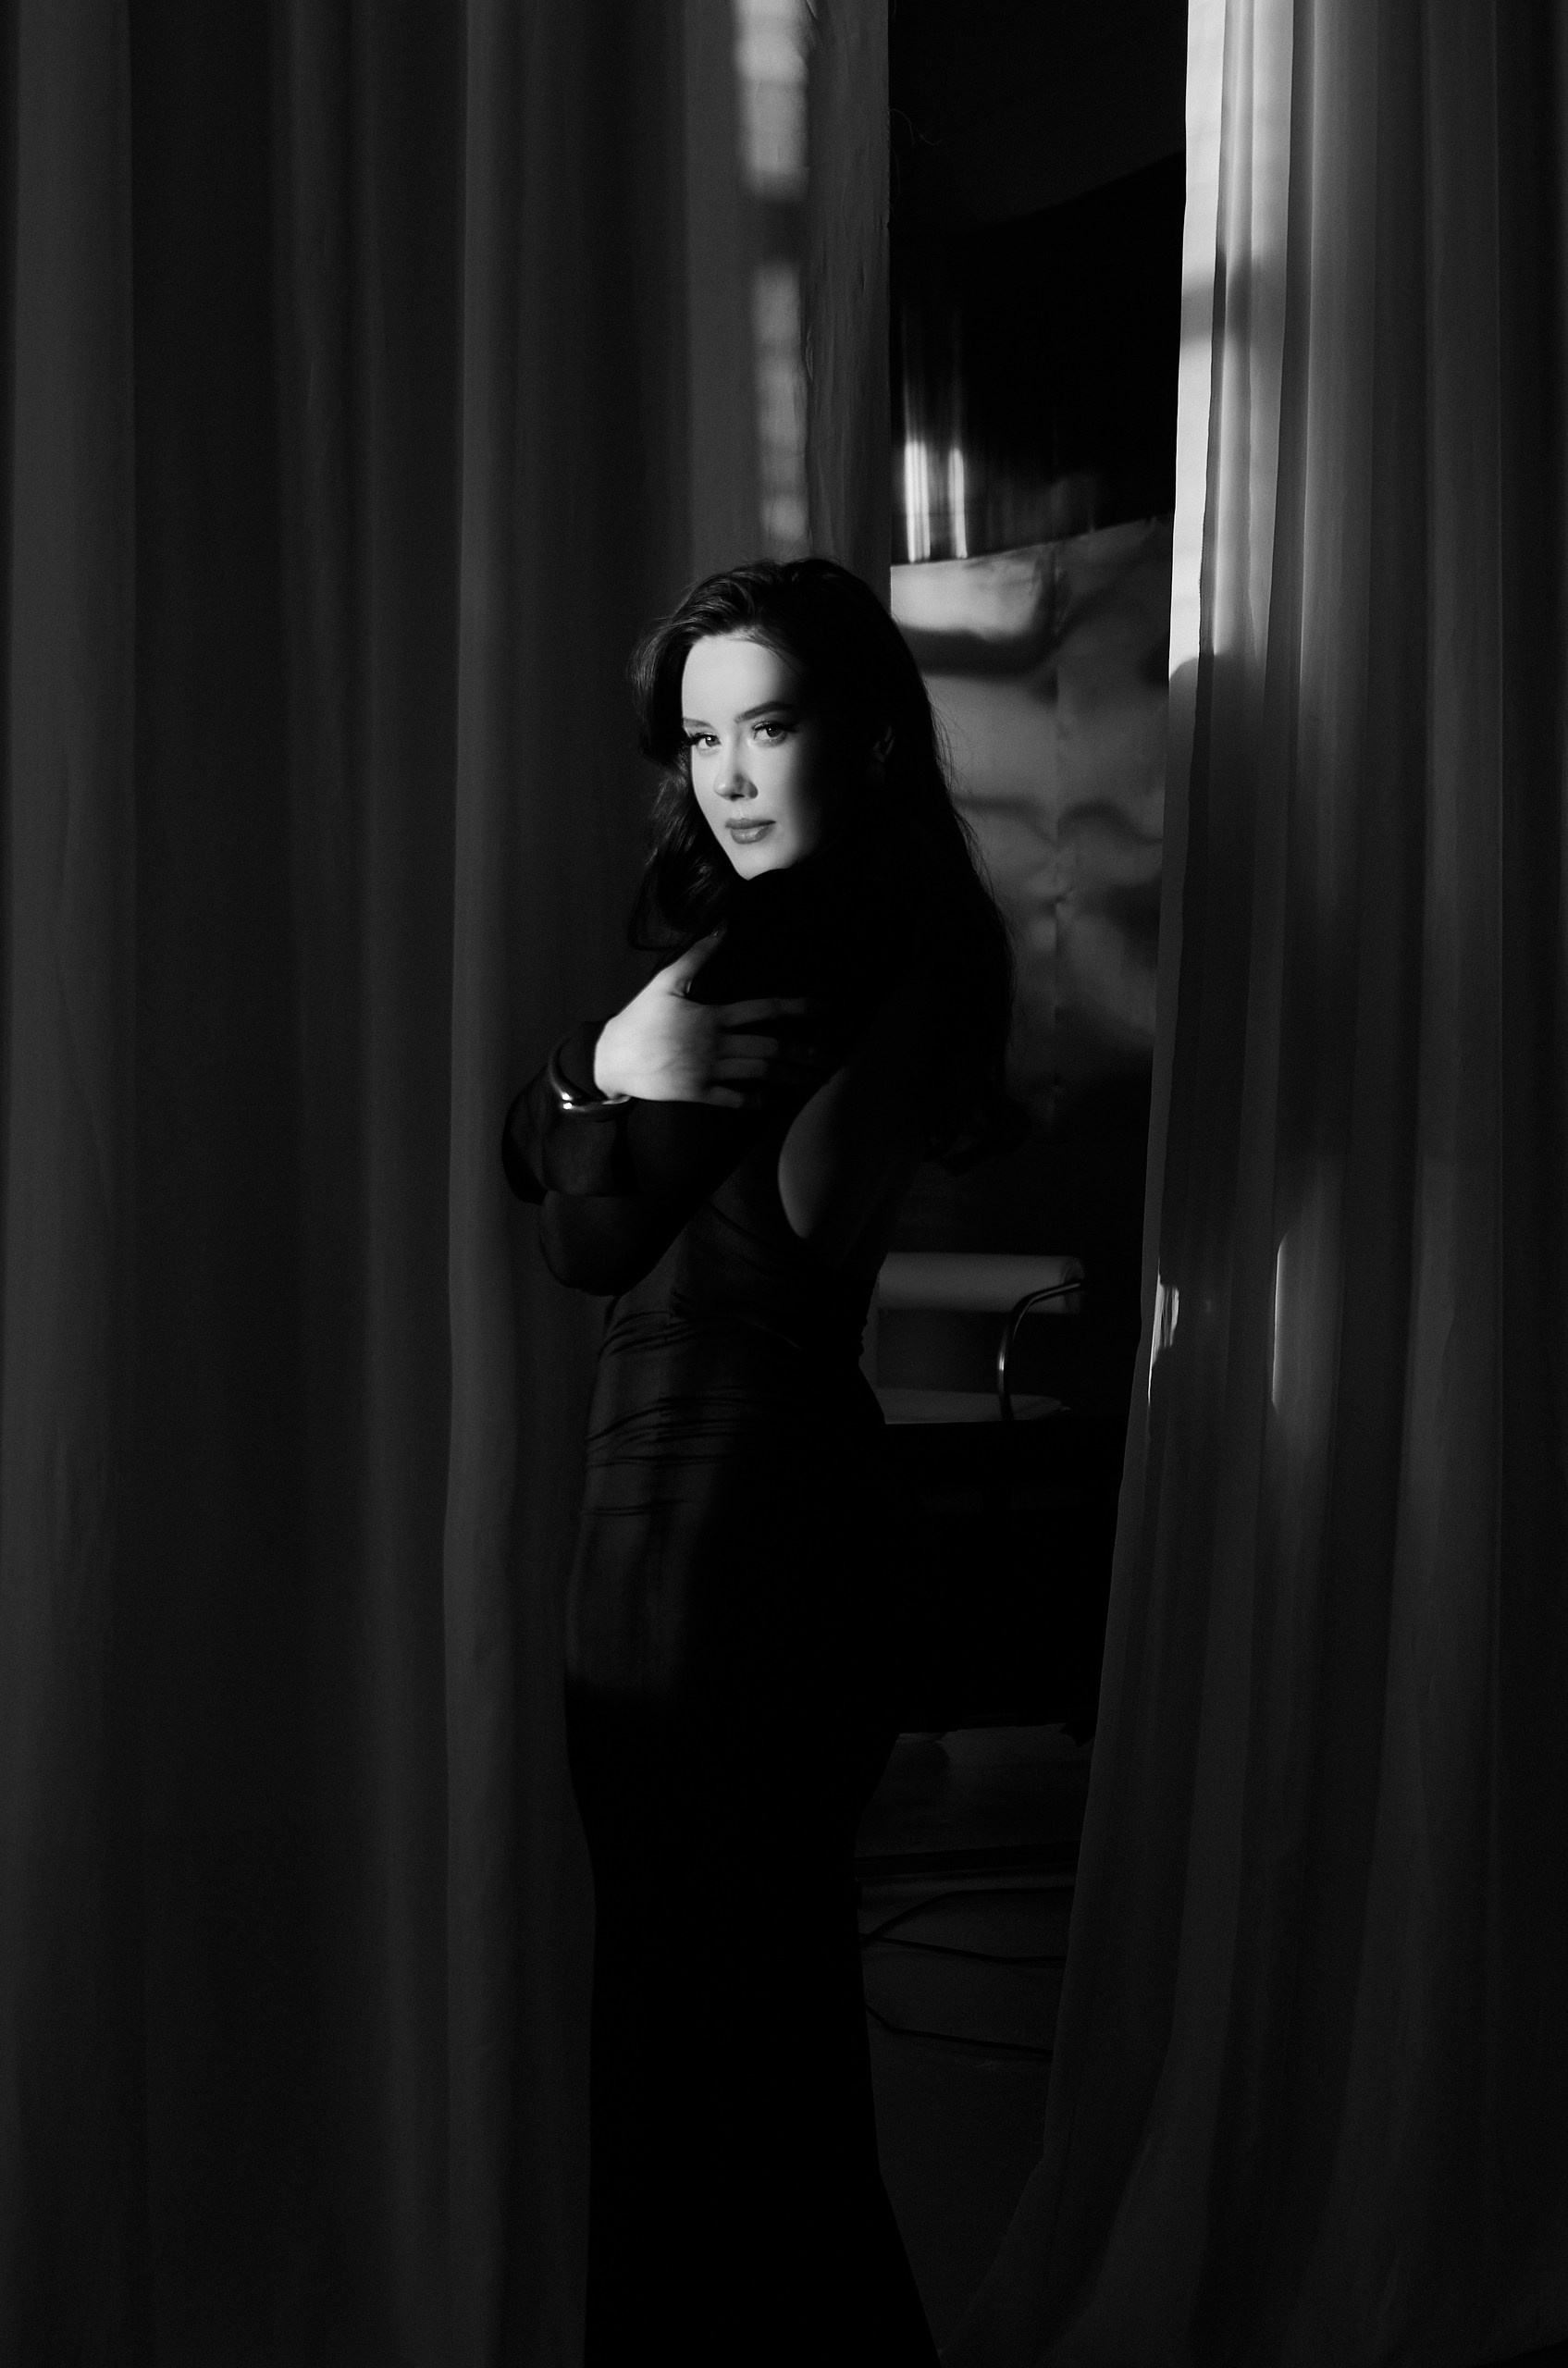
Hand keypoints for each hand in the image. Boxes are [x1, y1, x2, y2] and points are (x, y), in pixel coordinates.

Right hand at [592, 932, 827, 1107]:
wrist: (611, 1057)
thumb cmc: (639, 1018)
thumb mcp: (666, 982)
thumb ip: (698, 956)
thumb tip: (723, 926)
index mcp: (712, 1016)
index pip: (764, 1010)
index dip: (797, 1009)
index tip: (823, 1010)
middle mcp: (714, 1045)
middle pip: (771, 1048)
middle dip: (804, 1054)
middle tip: (831, 1058)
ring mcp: (707, 1071)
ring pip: (759, 1075)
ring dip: (791, 1078)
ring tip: (813, 1080)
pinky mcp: (697, 1093)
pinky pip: (734, 1099)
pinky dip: (755, 1100)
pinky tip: (772, 1099)